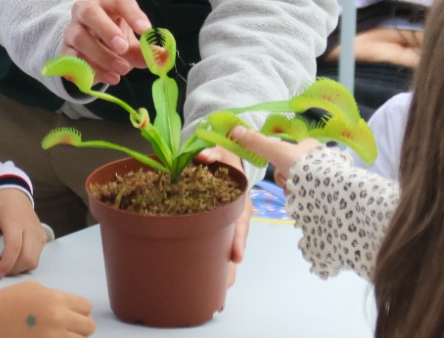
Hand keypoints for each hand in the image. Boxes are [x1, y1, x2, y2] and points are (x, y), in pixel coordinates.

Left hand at [0, 187, 45, 278]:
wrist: (14, 192)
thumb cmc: (0, 202)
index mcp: (15, 221)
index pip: (14, 247)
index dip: (6, 264)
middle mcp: (30, 228)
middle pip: (28, 258)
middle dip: (12, 270)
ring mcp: (38, 233)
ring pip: (34, 260)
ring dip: (19, 268)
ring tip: (4, 262)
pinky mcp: (42, 237)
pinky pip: (37, 256)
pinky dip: (26, 262)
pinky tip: (14, 257)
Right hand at [0, 281, 94, 337]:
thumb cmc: (7, 301)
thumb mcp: (33, 288)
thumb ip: (54, 295)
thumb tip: (66, 305)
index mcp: (57, 300)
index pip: (86, 308)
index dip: (80, 311)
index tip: (72, 314)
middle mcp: (59, 319)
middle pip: (89, 327)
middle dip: (80, 328)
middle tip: (68, 328)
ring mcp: (52, 337)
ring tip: (58, 335)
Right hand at [61, 0, 149, 85]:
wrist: (86, 45)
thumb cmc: (114, 37)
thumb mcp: (131, 40)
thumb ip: (144, 49)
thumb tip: (161, 58)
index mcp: (107, 1)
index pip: (120, 1)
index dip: (133, 15)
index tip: (146, 30)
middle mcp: (85, 10)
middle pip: (91, 13)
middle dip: (107, 31)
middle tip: (123, 48)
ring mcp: (71, 29)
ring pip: (80, 38)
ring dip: (102, 56)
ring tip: (122, 69)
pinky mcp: (64, 49)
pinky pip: (72, 59)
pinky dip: (92, 70)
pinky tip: (109, 78)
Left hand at [194, 145, 252, 287]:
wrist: (227, 155)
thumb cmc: (222, 154)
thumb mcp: (219, 150)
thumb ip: (212, 152)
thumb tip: (203, 156)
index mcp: (240, 196)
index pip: (240, 220)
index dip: (238, 238)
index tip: (236, 257)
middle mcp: (240, 212)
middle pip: (238, 241)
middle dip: (232, 264)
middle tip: (226, 287)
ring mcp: (234, 220)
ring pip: (232, 246)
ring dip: (227, 268)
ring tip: (220, 294)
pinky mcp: (225, 224)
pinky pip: (224, 243)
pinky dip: (221, 261)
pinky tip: (216, 280)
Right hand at [227, 127, 321, 192]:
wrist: (326, 188)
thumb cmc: (301, 164)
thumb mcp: (276, 151)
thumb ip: (257, 143)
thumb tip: (234, 129)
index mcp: (309, 145)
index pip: (287, 151)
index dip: (279, 160)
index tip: (279, 167)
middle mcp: (317, 158)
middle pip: (290, 169)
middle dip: (286, 178)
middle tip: (288, 182)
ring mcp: (322, 175)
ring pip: (297, 182)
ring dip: (293, 189)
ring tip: (298, 193)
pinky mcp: (325, 191)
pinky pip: (306, 194)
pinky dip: (302, 198)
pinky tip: (305, 200)